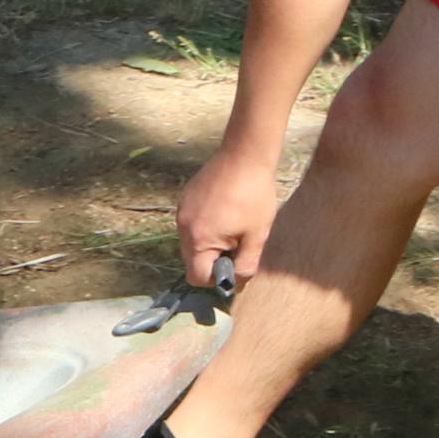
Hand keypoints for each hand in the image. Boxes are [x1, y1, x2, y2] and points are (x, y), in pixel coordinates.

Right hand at [176, 146, 279, 290]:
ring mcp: (182, 211)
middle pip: (191, 260)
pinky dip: (206, 226)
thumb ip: (245, 264)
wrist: (244, 155)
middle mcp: (184, 226)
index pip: (196, 277)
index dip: (216, 279)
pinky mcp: (185, 198)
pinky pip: (192, 223)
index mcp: (199, 239)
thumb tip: (236, 282)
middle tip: (237, 245)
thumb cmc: (254, 196)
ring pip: (191, 242)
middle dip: (213, 261)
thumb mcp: (256, 236)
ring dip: (209, 243)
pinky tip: (226, 212)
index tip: (235, 265)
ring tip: (233, 226)